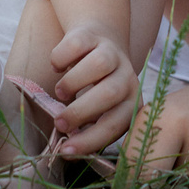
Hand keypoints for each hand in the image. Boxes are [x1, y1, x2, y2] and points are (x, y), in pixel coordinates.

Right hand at [40, 17, 138, 158]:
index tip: (66, 152)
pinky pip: (76, 45)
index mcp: (131, 100)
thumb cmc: (96, 86)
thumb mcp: (100, 108)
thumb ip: (88, 126)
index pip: (116, 125)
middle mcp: (127, 76)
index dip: (91, 140)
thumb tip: (67, 150)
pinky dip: (60, 59)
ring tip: (60, 93)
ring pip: (98, 65)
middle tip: (59, 123)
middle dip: (81, 112)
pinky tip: (57, 67)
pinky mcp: (93, 35)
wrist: (100, 40)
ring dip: (73, 83)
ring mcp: (112, 53)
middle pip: (110, 93)